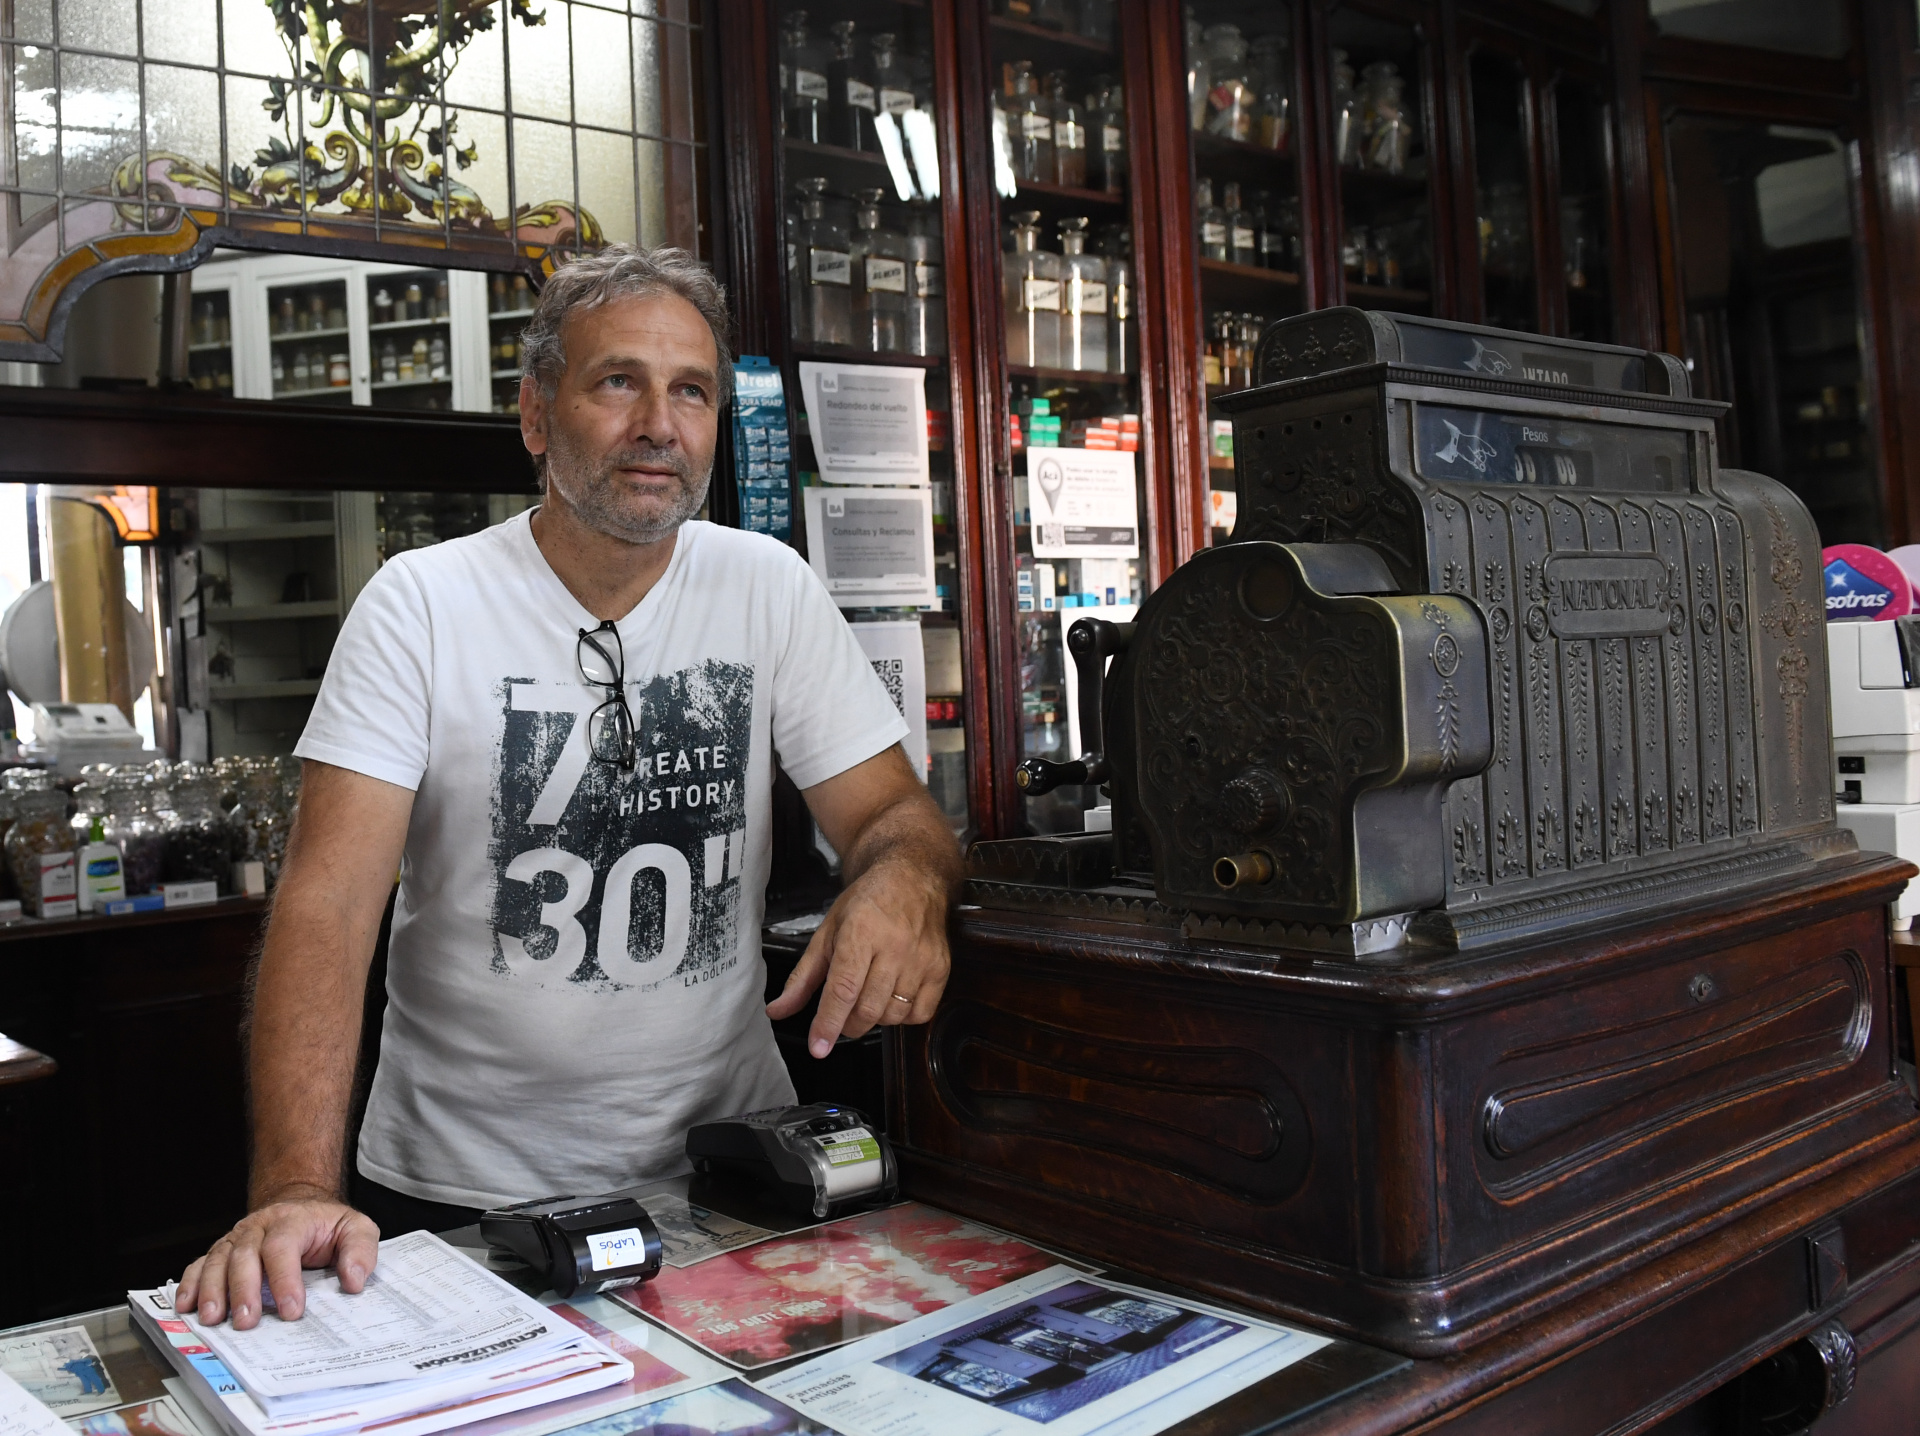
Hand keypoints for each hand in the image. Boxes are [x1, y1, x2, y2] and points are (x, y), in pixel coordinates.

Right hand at [176, 1191, 379, 1328]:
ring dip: (212, 1290)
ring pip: (218, 1260)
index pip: (283, 1247)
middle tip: (246, 1322)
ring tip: (212, 1318)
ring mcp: (238, 1238)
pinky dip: (190, 1283)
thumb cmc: (327, 1225)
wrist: (300, 1206)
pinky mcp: (223, 1251)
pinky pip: (201, 1264)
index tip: (291, 1311)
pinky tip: (187, 1306)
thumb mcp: (356, 1229)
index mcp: (293, 1220)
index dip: (285, 1280)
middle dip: (243, 1290)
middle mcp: (260, 1226)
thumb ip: (360, 1251)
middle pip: (245, 1254)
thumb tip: (354, 1280)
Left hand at [767, 860, 951, 1056]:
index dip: (828, 1023)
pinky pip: (920, 1013)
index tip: (818, 1047)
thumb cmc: (868, 902)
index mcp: (861, 932)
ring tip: (866, 998)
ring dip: (874, 1019)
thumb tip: (778, 1010)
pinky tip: (892, 998)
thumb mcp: (827, 932)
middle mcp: (894, 946)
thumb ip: (802, 977)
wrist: (913, 879)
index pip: (843, 989)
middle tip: (840, 1015)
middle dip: (847, 1024)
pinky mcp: (941, 968)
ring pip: (893, 1015)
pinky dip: (902, 1017)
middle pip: (867, 1008)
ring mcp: (922, 958)